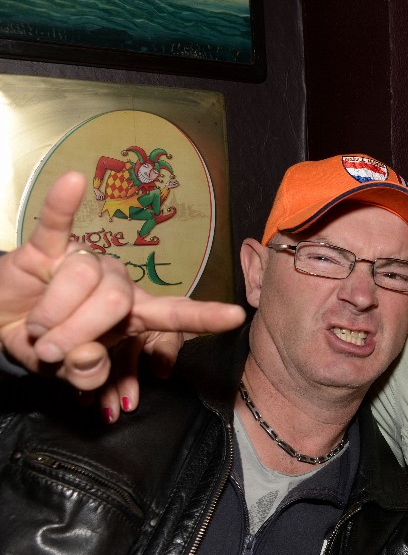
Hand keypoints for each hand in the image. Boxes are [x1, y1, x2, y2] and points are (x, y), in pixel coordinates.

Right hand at [0, 171, 244, 391]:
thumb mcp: (69, 371)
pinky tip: (74, 181)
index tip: (236, 316)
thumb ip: (86, 373)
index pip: (176, 314)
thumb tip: (88, 355)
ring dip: (52, 317)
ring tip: (38, 330)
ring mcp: (85, 260)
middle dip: (80, 334)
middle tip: (52, 351)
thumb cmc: (49, 344)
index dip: (204, 317)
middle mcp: (118, 283)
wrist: (3, 322)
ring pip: (83, 278)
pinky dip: (63, 204)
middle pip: (118, 302)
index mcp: (134, 315)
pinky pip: (57, 222)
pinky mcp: (47, 246)